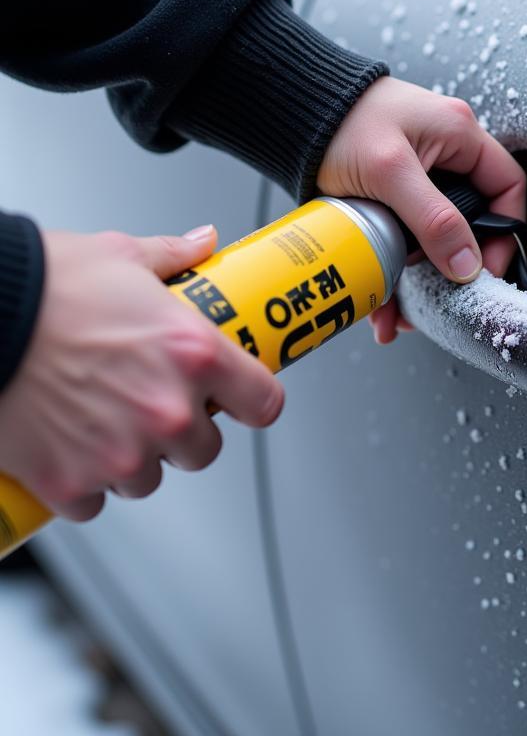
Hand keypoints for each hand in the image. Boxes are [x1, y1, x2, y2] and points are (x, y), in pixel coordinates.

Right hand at [0, 227, 283, 520]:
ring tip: (103, 419)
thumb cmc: (42, 288)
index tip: (239, 398)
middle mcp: (167, 409)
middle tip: (153, 402)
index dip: (252, 400)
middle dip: (185, 432)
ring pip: (151, 479)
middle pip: (205, 450)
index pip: (264, 402)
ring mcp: (121, 453)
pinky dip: (84, 482)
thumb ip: (173, 256)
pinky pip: (94, 502)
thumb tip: (203, 244)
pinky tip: (68, 445)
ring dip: (135, 458)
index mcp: (194, 352)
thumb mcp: (120, 255)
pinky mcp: (70, 483)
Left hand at [316, 77, 526, 343]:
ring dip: (420, 275)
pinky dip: (395, 267)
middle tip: (443, 295)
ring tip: (401, 309)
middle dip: (455, 264)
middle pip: (471, 219)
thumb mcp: (391, 171)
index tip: (487, 269)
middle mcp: (446, 154)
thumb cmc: (340, 120)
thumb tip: (466, 264)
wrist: (289, 112)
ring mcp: (419, 176)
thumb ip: (433, 218)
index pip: (508, 186)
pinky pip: (407, 236)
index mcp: (460, 135)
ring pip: (435, 235)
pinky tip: (381, 299)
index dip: (506, 230)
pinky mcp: (392, 194)